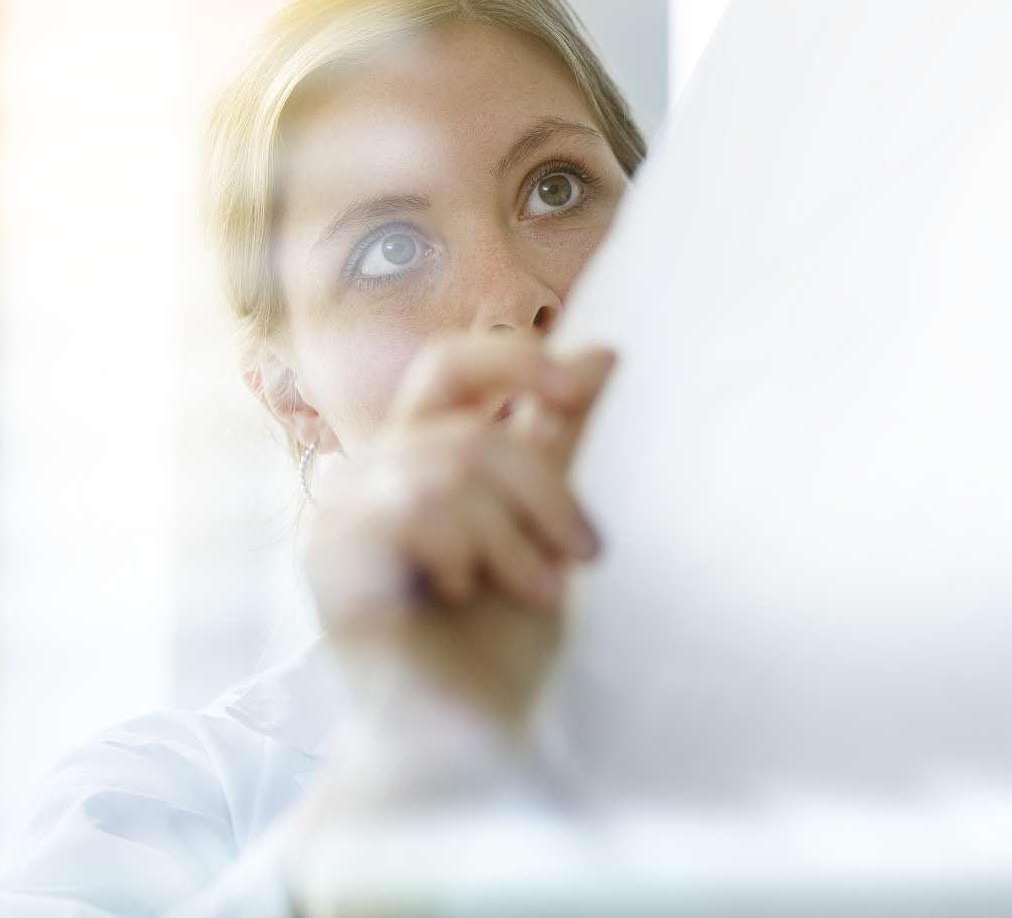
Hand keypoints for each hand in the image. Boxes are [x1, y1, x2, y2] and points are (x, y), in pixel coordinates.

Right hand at [305, 334, 614, 724]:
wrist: (471, 739)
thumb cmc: (509, 634)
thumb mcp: (551, 523)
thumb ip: (563, 440)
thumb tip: (604, 351)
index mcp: (426, 452)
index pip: (453, 364)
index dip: (516, 358)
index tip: (586, 381)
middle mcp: (376, 470)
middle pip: (470, 428)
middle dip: (545, 489)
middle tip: (588, 553)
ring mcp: (344, 511)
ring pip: (448, 470)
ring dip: (515, 538)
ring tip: (542, 590)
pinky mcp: (329, 559)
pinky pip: (411, 511)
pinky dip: (464, 553)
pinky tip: (467, 594)